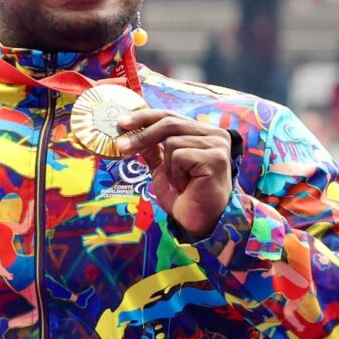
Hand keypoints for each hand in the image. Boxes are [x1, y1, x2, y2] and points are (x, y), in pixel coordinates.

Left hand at [117, 108, 234, 238]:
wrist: (198, 222)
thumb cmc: (184, 197)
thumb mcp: (163, 169)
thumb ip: (152, 148)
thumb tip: (132, 130)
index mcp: (203, 133)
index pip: (170, 116)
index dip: (145, 117)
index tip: (122, 122)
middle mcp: (214, 134)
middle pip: (170, 123)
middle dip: (142, 135)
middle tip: (121, 146)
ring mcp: (217, 145)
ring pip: (173, 142)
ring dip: (168, 167)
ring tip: (179, 183)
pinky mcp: (215, 158)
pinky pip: (180, 156)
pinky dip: (176, 174)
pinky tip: (186, 186)